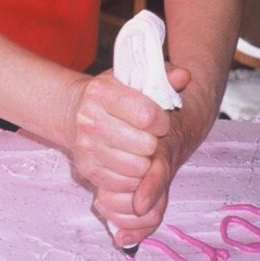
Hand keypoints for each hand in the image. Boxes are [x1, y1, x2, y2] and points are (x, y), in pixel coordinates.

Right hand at [68, 70, 170, 197]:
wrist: (76, 111)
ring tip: (141, 149)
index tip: (159, 120)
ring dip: (147, 161)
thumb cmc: (113, 95)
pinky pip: (125, 184)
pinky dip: (135, 177)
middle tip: (149, 135)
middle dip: (155, 141)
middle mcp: (89, 119)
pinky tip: (131, 161)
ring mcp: (87, 146)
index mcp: (100, 92)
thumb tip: (184, 76)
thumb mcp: (134, 79)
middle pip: (145, 145)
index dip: (162, 121)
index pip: (146, 115)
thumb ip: (161, 77)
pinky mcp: (88, 169)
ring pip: (137, 168)